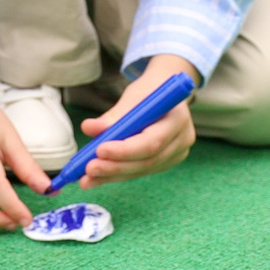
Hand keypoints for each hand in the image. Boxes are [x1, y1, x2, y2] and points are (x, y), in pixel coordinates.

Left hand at [77, 56, 197, 188]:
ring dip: (112, 175)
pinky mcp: (164, 163)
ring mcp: (175, 154)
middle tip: (89, 169)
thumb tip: (89, 128)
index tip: (100, 150)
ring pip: (141, 170)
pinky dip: (117, 175)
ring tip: (87, 178)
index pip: (152, 141)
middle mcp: (182, 140)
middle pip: (147, 161)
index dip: (125, 149)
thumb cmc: (149, 90)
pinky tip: (96, 178)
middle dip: (115, 167)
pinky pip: (139, 171)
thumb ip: (113, 115)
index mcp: (178, 119)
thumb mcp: (133, 96)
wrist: (165, 92)